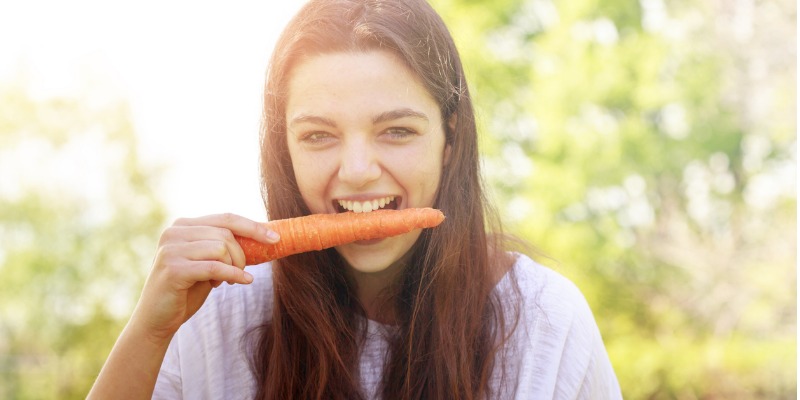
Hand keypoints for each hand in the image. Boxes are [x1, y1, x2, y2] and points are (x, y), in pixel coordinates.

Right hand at [129, 213, 278, 342]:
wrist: (157, 319)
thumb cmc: (187, 290)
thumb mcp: (208, 263)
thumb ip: (224, 247)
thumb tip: (263, 236)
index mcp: (183, 225)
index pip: (225, 218)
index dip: (253, 227)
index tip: (276, 239)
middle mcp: (174, 232)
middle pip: (226, 233)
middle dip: (242, 254)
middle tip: (241, 272)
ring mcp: (171, 249)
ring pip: (221, 248)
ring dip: (233, 267)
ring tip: (225, 281)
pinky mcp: (173, 268)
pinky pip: (214, 267)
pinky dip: (233, 275)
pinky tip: (242, 281)